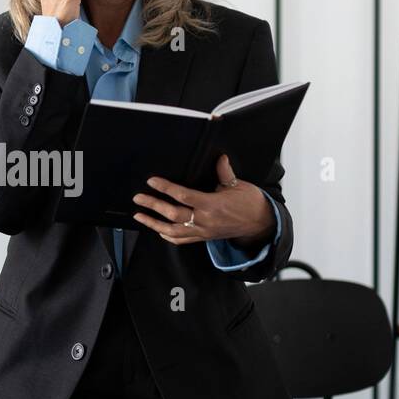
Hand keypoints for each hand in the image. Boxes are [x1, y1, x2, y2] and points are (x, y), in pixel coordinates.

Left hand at [131, 154, 273, 247]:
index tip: (152, 181)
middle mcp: (205, 220)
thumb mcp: (238, 185)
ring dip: (154, 223)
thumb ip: (225, 173)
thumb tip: (219, 158)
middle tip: (138, 198)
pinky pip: (182, 240)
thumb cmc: (250, 203)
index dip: (165, 188)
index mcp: (212, 205)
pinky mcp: (204, 237)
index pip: (183, 196)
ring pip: (173, 230)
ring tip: (140, 215)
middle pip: (173, 214)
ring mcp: (203, 231)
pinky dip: (168, 236)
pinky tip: (158, 230)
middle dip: (153, 205)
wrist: (260, 224)